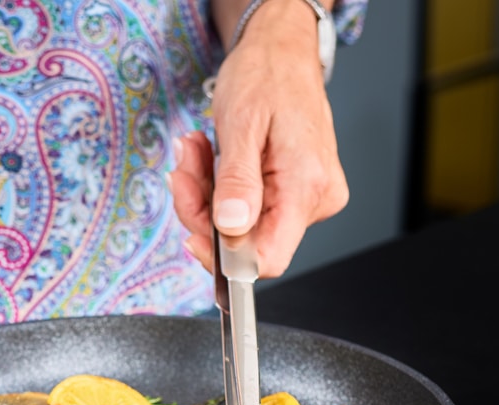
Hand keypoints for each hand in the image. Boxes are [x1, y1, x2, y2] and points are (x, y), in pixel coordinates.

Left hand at [168, 0, 348, 277]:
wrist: (281, 51)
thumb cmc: (267, 75)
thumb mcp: (241, 124)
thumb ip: (237, 181)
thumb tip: (231, 227)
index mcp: (306, 186)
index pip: (269, 259)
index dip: (226, 258)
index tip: (192, 235)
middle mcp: (315, 199)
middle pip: (247, 240)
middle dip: (204, 208)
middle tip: (184, 167)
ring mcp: (305, 197)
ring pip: (241, 224)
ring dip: (206, 191)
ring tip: (195, 150)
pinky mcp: (292, 192)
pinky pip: (246, 206)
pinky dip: (219, 185)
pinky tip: (209, 155)